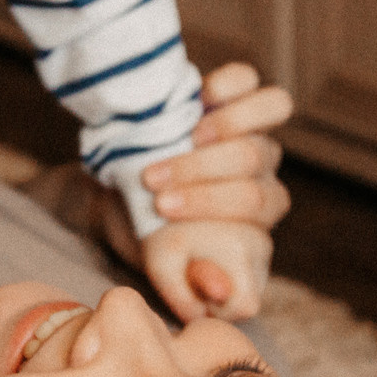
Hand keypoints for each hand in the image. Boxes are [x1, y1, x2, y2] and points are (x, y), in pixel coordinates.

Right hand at [127, 63, 292, 319]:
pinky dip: (230, 86)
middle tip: (153, 183)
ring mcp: (249, 130)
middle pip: (254, 160)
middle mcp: (260, 171)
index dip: (214, 202)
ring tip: (183, 137)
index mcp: (256, 213)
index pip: (259, 202)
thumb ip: (186, 280)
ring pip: (262, 122)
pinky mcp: (231, 93)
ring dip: (221, 130)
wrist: (114, 183)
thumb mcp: (157, 258)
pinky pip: (248, 81)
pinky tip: (202, 96)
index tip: (162, 209)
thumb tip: (220, 295)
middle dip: (200, 173)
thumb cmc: (140, 226)